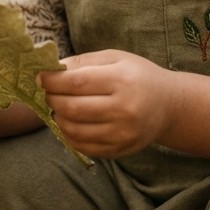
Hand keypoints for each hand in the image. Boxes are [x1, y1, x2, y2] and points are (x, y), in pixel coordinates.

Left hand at [38, 50, 177, 157]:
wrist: (168, 105)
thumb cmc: (138, 76)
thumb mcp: (116, 58)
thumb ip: (83, 62)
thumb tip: (52, 68)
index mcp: (122, 81)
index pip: (76, 83)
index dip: (52, 81)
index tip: (40, 77)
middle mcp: (123, 109)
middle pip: (72, 108)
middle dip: (52, 99)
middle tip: (48, 92)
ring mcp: (122, 134)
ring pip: (74, 130)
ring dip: (58, 118)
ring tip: (60, 107)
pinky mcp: (119, 150)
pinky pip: (83, 146)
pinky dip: (69, 135)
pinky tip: (70, 122)